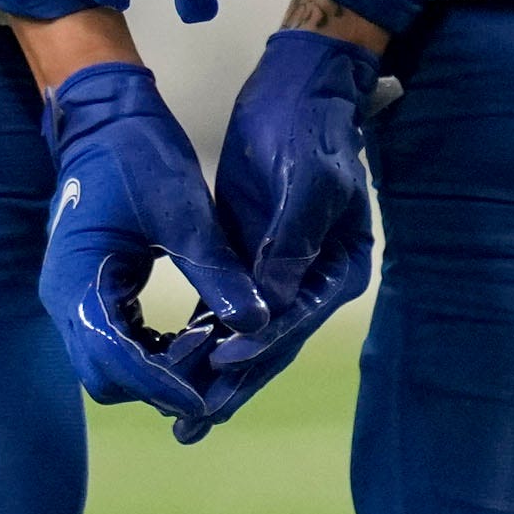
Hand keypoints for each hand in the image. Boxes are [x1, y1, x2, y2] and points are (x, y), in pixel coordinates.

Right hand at [38, 62, 267, 438]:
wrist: (103, 120)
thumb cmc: (137, 154)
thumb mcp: (183, 210)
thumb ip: (216, 270)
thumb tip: (256, 322)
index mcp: (77, 281)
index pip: (115, 359)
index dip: (163, 384)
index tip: (208, 397)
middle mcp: (66, 301)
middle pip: (106, 377)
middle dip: (161, 385)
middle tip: (217, 373)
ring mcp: (74, 300)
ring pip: (111, 367)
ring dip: (160, 372)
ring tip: (214, 354)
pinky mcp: (90, 294)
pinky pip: (119, 343)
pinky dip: (155, 352)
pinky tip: (197, 338)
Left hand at [188, 24, 382, 422]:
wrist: (298, 88)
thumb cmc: (309, 128)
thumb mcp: (306, 180)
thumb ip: (290, 244)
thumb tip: (271, 304)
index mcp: (339, 269)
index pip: (292, 322)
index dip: (255, 349)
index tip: (218, 371)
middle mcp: (314, 281)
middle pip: (269, 346)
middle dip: (231, 386)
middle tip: (191, 425)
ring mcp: (283, 274)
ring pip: (245, 336)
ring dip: (212, 374)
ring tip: (181, 417)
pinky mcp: (254, 259)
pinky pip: (227, 311)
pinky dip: (204, 339)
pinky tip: (174, 364)